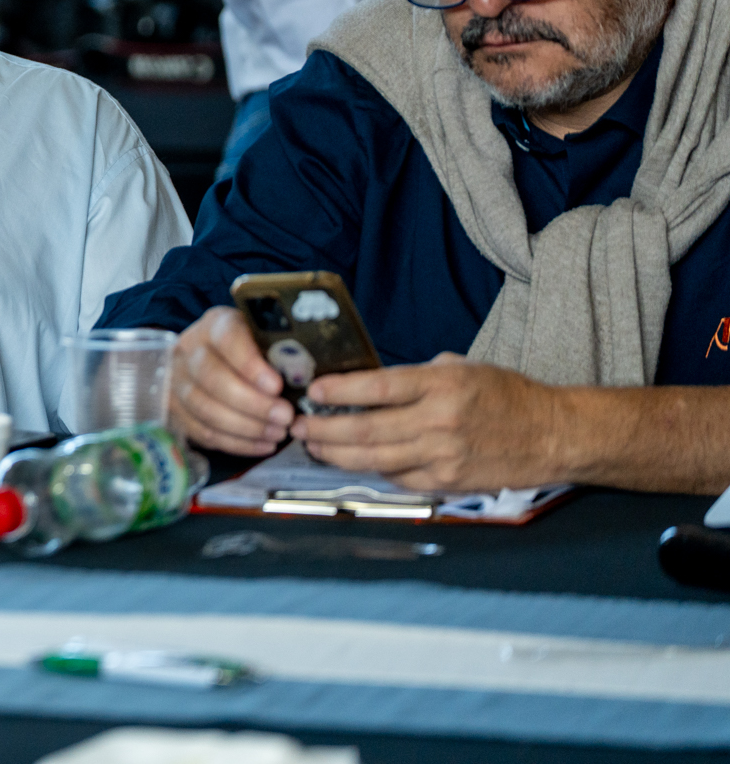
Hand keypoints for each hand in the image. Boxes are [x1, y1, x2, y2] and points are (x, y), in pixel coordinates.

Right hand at [169, 306, 292, 455]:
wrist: (212, 360)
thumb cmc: (252, 350)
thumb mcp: (265, 338)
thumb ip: (280, 351)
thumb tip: (306, 376)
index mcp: (214, 325)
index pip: (226, 339)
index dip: (250, 364)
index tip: (277, 385)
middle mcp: (189, 350)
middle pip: (212, 377)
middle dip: (252, 403)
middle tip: (285, 417)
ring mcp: (177, 381)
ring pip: (206, 408)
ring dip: (246, 426)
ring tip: (278, 434)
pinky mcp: (176, 411)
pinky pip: (203, 432)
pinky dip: (236, 443)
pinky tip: (263, 445)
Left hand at [290, 354, 563, 491]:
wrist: (553, 435)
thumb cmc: (505, 395)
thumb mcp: (460, 368)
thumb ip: (415, 377)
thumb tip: (366, 384)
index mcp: (442, 385)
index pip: (378, 389)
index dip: (339, 391)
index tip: (312, 391)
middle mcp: (439, 422)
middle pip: (366, 430)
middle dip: (323, 429)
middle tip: (297, 425)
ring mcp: (442, 457)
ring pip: (374, 460)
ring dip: (336, 454)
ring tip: (312, 445)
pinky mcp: (447, 482)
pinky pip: (397, 478)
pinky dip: (371, 470)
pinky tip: (353, 461)